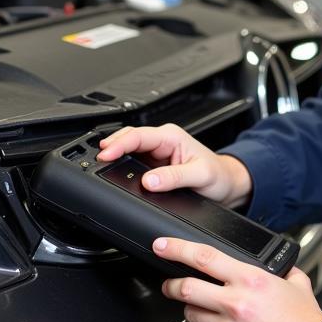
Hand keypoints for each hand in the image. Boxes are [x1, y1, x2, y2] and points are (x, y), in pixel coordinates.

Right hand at [97, 123, 251, 207]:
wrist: (225, 185)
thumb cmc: (217, 176)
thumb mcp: (200, 175)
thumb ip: (174, 177)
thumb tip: (149, 181)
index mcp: (171, 137)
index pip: (139, 136)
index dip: (119, 144)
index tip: (106, 154)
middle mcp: (162, 141)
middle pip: (128, 138)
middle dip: (110, 146)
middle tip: (95, 159)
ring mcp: (156, 153)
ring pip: (128, 149)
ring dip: (114, 154)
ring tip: (98, 164)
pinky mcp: (154, 165)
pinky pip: (133, 161)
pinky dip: (121, 164)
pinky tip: (112, 171)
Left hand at [154, 236, 321, 321]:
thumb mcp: (298, 284)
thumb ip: (282, 269)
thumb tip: (274, 264)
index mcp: (252, 280)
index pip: (204, 257)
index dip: (176, 249)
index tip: (162, 245)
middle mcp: (237, 303)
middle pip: (186, 288)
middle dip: (171, 285)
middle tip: (169, 285)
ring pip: (192, 315)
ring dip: (195, 311)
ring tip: (210, 313)